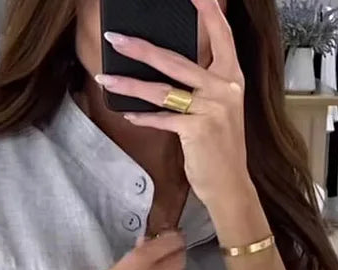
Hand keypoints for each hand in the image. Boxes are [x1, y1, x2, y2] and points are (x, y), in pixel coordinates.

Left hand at [97, 0, 251, 211]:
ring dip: (129, 85)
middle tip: (116, 38)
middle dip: (142, 48)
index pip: (222, 34)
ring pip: (162, 89)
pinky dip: (143, 117)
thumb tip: (171, 67)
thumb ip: (203, 85)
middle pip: (176, 60)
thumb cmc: (220, 147)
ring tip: (105, 78)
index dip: (208, 10)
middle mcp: (224, 89)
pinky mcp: (196, 131)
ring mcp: (211, 109)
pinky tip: (127, 114)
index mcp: (232, 77)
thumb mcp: (220, 108)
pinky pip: (162, 119)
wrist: (231, 185)